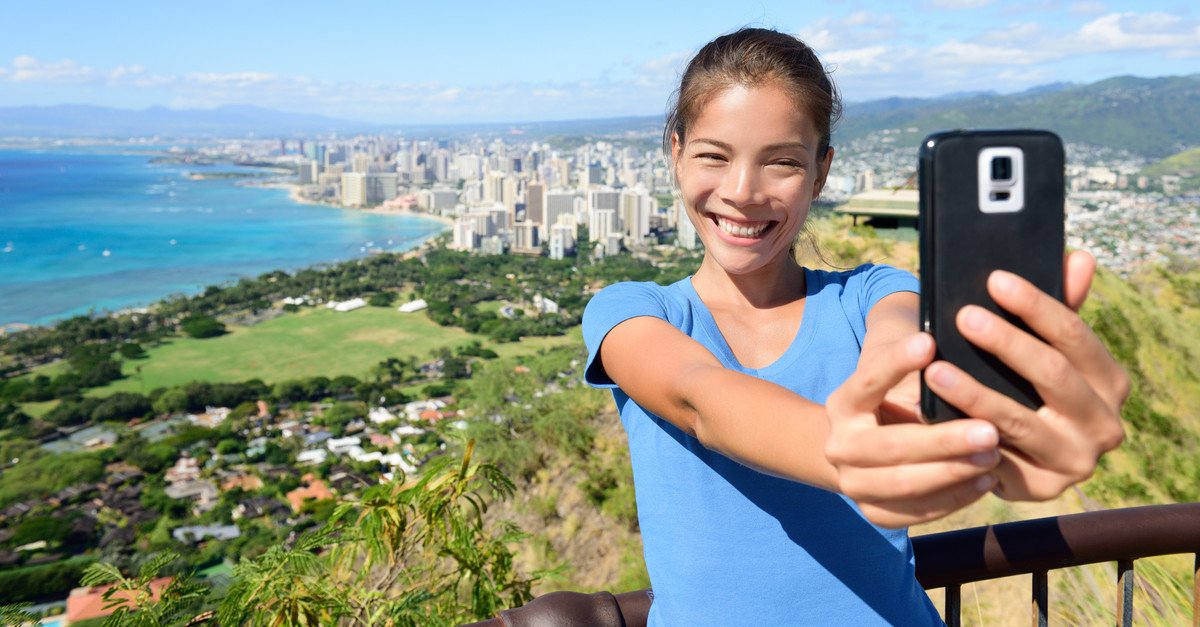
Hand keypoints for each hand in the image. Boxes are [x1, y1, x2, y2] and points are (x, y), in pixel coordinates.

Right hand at [825, 332, 1003, 527]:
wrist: (858, 453)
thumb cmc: (890, 405)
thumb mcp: (894, 384)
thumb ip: (919, 379)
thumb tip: (959, 369)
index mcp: (843, 404)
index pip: (868, 381)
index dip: (897, 362)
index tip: (930, 342)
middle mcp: (840, 446)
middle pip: (893, 445)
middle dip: (944, 440)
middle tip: (990, 430)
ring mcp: (853, 483)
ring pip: (906, 483)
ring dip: (954, 472)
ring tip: (993, 456)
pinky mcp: (874, 512)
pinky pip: (917, 511)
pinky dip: (955, 497)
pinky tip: (985, 480)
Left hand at [922, 251, 1127, 500]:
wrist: (1007, 450)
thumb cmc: (1023, 384)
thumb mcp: (1041, 347)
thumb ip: (1058, 309)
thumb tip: (1079, 258)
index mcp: (1109, 383)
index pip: (1076, 336)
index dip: (1037, 306)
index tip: (996, 280)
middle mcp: (1104, 426)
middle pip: (1052, 375)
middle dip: (1006, 343)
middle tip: (964, 317)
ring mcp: (1074, 462)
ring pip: (1019, 421)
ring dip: (975, 392)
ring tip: (935, 369)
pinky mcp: (1038, 489)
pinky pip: (994, 458)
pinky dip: (963, 434)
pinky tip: (934, 416)